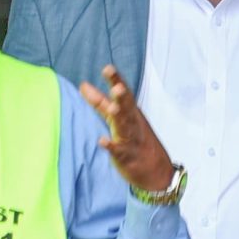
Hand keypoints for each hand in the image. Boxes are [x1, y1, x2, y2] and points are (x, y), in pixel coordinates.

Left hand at [78, 65, 176, 196]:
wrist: (156, 170)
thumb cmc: (133, 139)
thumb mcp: (116, 118)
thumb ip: (99, 102)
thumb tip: (83, 85)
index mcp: (129, 111)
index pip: (123, 93)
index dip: (116, 81)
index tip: (108, 68)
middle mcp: (132, 123)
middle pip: (127, 107)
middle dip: (122, 96)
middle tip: (117, 85)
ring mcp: (131, 140)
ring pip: (125, 126)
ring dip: (119, 117)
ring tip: (113, 108)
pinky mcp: (127, 157)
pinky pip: (120, 152)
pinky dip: (111, 147)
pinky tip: (102, 141)